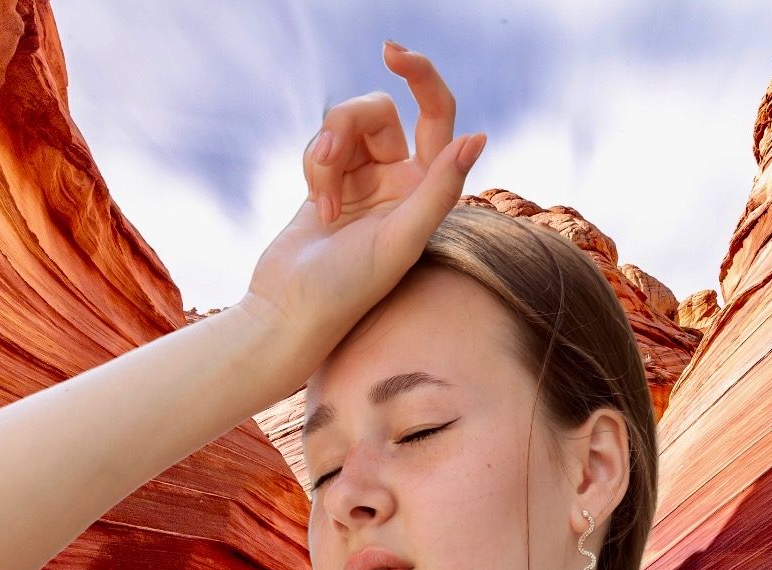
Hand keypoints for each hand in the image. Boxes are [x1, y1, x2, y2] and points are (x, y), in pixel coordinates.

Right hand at [241, 41, 485, 392]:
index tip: (391, 53)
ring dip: (325, 151)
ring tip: (319, 197)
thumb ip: (439, 190)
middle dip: (347, 125)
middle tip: (327, 159)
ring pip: (345, 125)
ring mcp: (365, 181)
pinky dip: (313, 168)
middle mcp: (403, 181)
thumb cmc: (351, 289)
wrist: (293, 313)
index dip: (422, 76)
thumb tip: (478, 137)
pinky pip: (323, 147)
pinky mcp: (330, 183)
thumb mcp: (401, 240)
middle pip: (379, 112)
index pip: (438, 115)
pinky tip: (315, 208)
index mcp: (431, 190)